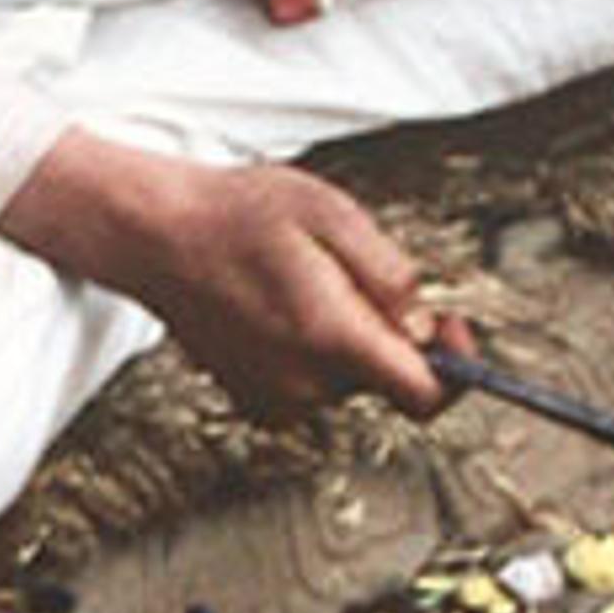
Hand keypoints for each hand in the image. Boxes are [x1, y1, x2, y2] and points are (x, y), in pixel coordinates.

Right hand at [0, 131, 456, 422]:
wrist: (156, 236)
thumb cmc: (237, 215)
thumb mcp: (332, 213)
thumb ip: (390, 274)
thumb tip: (425, 323)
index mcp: (331, 338)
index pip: (425, 395)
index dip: (457, 369)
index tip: (453, 330)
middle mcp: (304, 383)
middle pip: (387, 378)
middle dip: (389, 331)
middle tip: (351, 272)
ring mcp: (275, 396)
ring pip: (349, 379)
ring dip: (348, 337)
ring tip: (305, 280)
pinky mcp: (255, 398)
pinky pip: (314, 385)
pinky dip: (315, 352)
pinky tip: (284, 307)